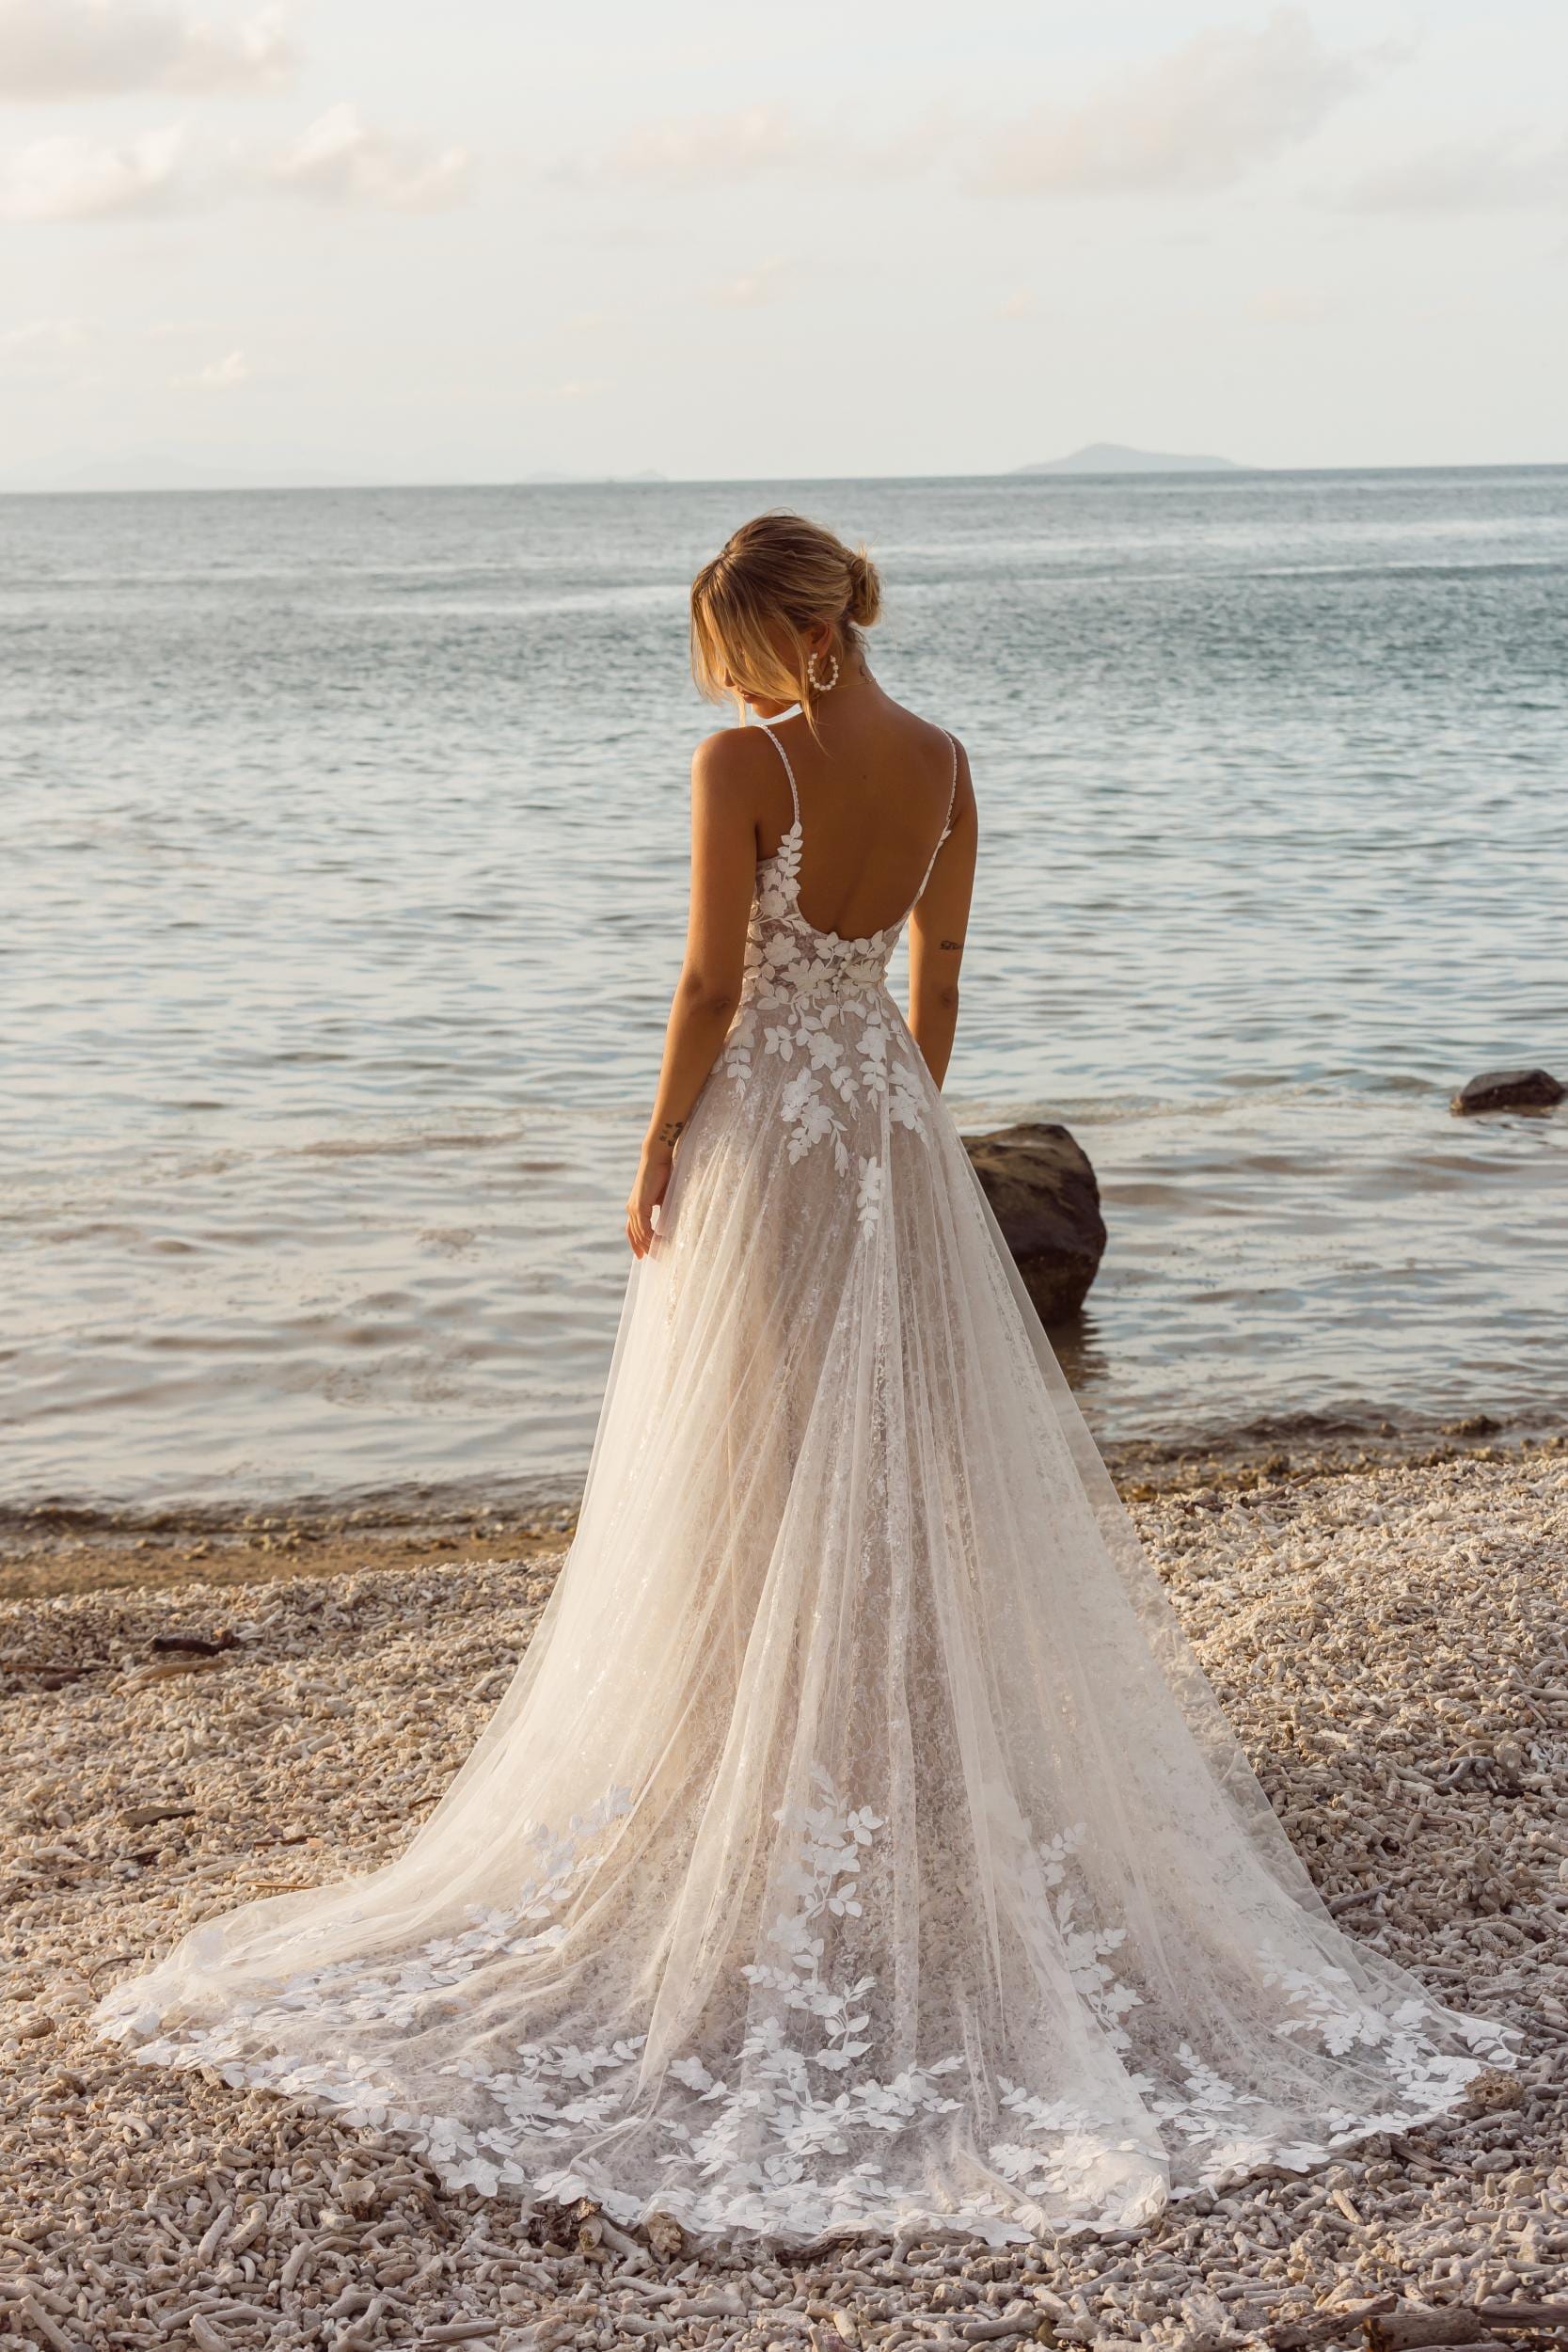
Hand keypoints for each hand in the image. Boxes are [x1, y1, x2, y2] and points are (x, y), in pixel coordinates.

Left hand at [626, 1141, 672, 1258]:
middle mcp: (631, 1209)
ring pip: (640, 1234)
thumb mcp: (662, 1197)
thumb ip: (662, 1210)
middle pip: (634, 1235)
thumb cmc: (662, 1174)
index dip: (636, 1243)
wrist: (657, 1158)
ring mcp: (634, 1208)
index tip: (642, 1256)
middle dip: (644, 1248)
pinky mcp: (639, 1205)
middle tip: (655, 1259)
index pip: (632, 1230)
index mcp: (635, 1207)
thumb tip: (669, 1222)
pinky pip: (644, 1228)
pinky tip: (661, 1242)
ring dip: (651, 1245)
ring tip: (662, 1253)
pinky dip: (652, 1237)